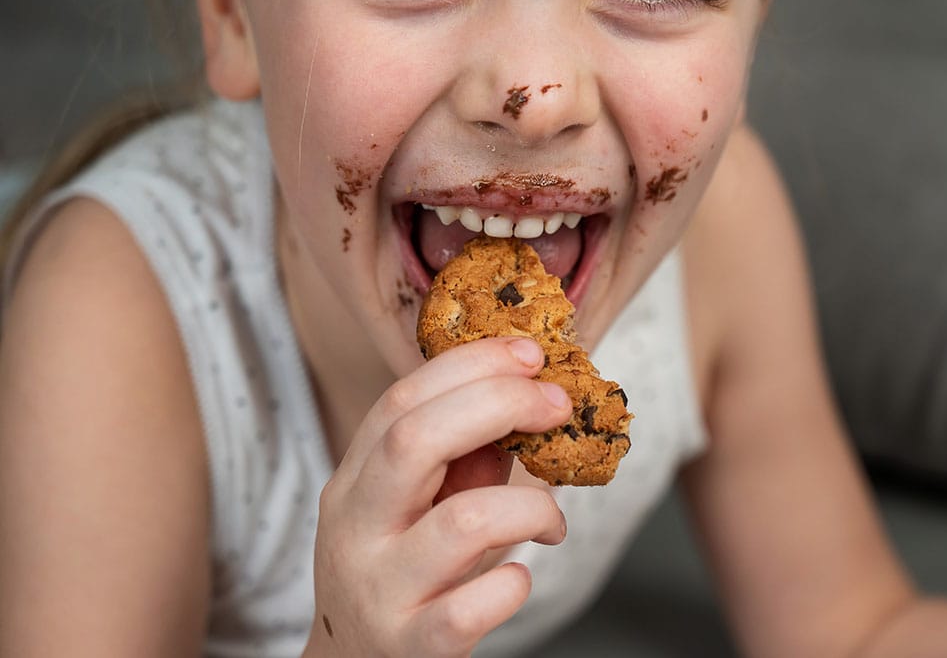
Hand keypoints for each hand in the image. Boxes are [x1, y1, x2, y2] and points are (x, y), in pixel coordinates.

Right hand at [303, 337, 570, 657]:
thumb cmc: (401, 574)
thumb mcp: (413, 508)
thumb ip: (459, 457)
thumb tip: (530, 395)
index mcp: (354, 481)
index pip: (402, 400)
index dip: (472, 365)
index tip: (530, 354)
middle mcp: (355, 529)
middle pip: (415, 441)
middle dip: (498, 404)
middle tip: (556, 407)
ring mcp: (380, 590)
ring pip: (462, 523)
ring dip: (530, 507)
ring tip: (551, 522)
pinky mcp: (411, 646)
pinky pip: (473, 607)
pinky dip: (513, 584)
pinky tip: (517, 578)